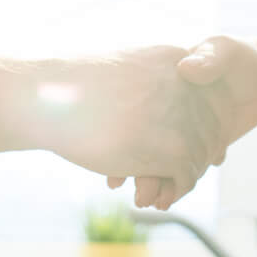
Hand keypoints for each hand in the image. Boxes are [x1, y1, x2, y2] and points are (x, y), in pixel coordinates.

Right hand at [30, 47, 227, 210]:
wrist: (45, 95)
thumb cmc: (73, 85)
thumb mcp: (124, 71)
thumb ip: (151, 84)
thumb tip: (163, 110)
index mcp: (174, 58)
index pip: (210, 98)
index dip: (204, 126)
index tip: (194, 145)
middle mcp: (185, 83)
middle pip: (210, 127)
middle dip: (195, 155)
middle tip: (177, 176)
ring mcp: (181, 114)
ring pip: (200, 154)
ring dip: (184, 177)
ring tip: (163, 191)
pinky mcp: (172, 147)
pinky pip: (187, 175)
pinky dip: (176, 191)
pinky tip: (159, 198)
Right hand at [117, 36, 256, 208]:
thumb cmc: (238, 59)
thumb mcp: (223, 51)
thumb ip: (209, 59)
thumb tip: (187, 68)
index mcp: (158, 83)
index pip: (133, 114)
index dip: (125, 138)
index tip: (119, 168)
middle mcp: (159, 109)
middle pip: (143, 144)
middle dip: (142, 172)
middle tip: (141, 197)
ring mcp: (174, 130)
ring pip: (159, 161)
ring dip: (158, 182)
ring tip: (161, 201)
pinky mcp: (190, 146)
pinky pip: (179, 167)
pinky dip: (179, 180)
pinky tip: (177, 191)